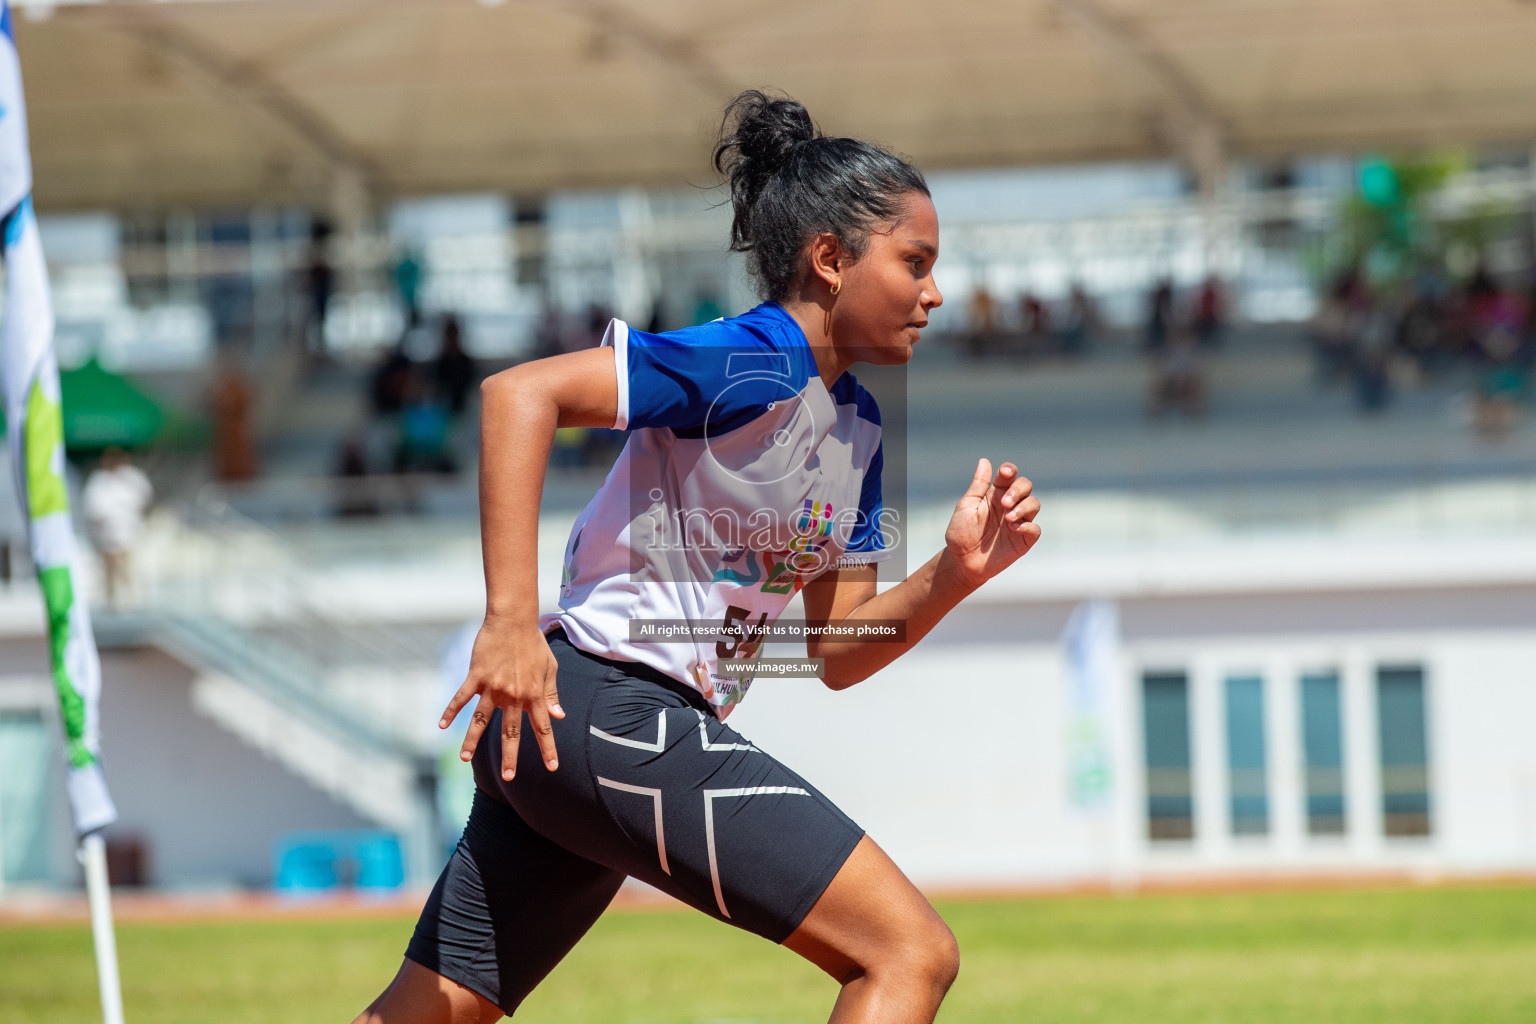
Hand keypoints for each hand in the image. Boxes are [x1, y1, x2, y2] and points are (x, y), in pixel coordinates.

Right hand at [439, 616, 563, 780]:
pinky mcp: (477, 676)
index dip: (548, 748)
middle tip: (508, 778)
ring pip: (481, 720)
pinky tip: (442, 726)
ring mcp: (493, 687)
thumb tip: (559, 715)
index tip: (552, 767)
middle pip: (511, 731)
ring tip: (464, 759)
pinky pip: (462, 698)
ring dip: (472, 741)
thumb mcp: (549, 667)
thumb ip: (552, 693)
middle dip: (510, 756)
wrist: (513, 620)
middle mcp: (514, 695)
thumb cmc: (533, 643)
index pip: (543, 727)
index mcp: (534, 694)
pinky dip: (451, 711)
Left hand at [942, 459, 1040, 588]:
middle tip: (1004, 503)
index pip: (1009, 475)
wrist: (962, 562)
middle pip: (1026, 486)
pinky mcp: (1023, 540)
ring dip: (1024, 507)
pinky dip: (1028, 526)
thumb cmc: (961, 533)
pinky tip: (1013, 528)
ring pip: (1034, 504)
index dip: (1010, 470)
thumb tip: (985, 461)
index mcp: (995, 494)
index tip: (1004, 473)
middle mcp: (1009, 505)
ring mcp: (1018, 522)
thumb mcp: (966, 506)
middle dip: (1018, 490)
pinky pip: (1035, 529)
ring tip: (1008, 518)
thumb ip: (978, 485)